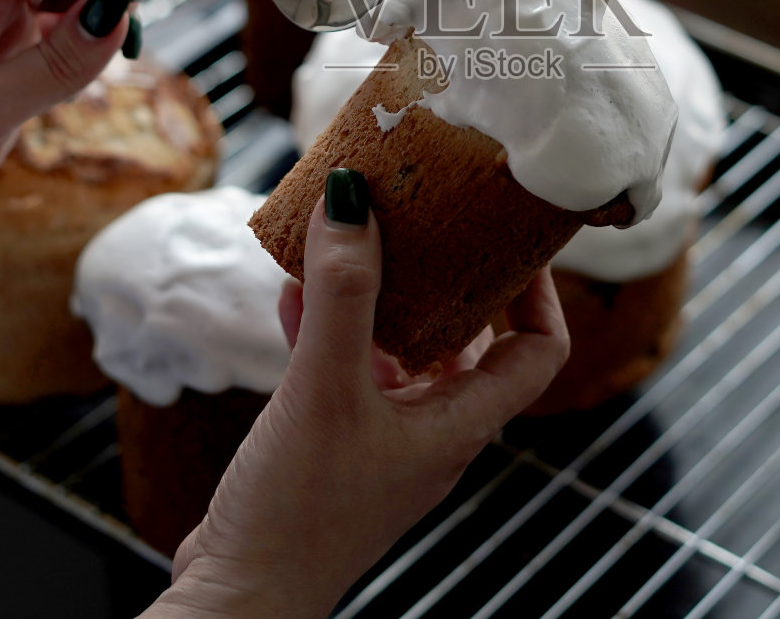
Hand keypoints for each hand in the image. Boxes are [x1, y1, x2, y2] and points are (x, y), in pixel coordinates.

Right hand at [151, 173, 568, 618]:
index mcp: (460, 424)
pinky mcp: (334, 445)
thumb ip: (344, 295)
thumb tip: (353, 201)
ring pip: (400, 349)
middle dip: (447, 275)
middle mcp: (432, 430)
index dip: (538, 290)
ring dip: (379, 296)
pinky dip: (327, 328)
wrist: (240, 600)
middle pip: (468, 338)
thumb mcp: (326, 388)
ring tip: (355, 240)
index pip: (538, 348)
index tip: (515, 233)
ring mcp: (384, 439)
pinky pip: (345, 370)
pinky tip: (294, 293)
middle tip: (429, 217)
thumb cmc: (299, 515)